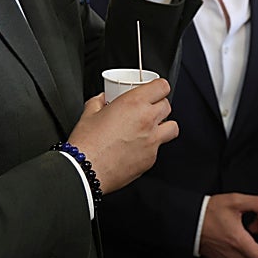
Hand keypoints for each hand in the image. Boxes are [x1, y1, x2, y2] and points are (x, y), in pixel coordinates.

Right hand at [67, 79, 176, 193]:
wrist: (85, 171)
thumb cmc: (87, 143)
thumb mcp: (89, 113)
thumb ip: (98, 101)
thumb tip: (102, 99)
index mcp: (133, 103)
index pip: (162, 87)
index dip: (158, 88)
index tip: (153, 91)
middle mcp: (147, 120)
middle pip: (167, 106)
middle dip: (158, 106)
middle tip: (146, 110)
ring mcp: (152, 141)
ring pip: (172, 127)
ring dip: (163, 126)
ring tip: (149, 128)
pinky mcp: (151, 159)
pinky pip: (158, 148)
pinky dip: (151, 146)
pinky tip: (136, 148)